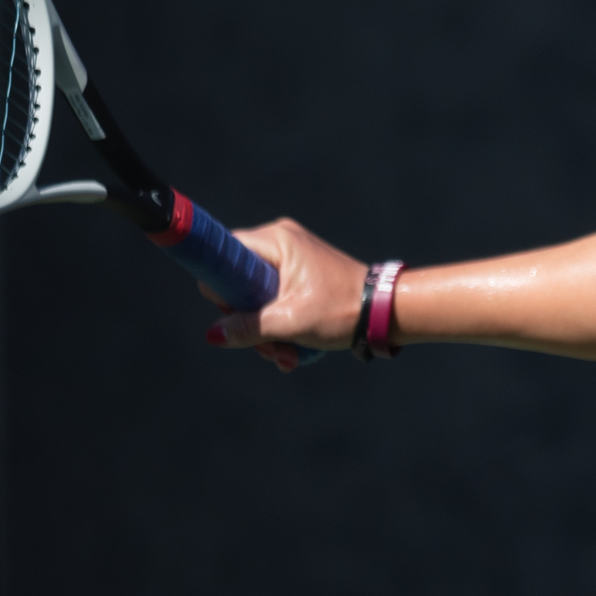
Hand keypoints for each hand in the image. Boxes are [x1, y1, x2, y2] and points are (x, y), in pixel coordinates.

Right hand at [201, 218, 368, 372]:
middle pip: (239, 282)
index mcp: (277, 240)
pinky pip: (275, 299)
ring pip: (256, 297)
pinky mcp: (301, 275)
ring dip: (266, 332)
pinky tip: (293, 350)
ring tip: (286, 356)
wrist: (383, 311)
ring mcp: (292, 258)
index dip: (220, 287)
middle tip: (267, 348)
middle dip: (249, 321)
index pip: (224, 255)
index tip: (234, 315)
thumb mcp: (290, 322)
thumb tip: (213, 334)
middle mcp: (281, 242)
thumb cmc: (341, 309)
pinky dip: (280, 325)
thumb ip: (247, 328)